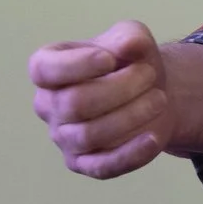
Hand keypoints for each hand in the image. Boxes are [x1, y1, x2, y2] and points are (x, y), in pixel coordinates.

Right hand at [28, 20, 175, 179]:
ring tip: (159, 98)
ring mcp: (64, 137)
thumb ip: (129, 37)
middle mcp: (48, 105)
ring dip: (131, 116)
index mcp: (47, 69)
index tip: (109, 58)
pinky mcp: (85, 163)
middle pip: (74, 103)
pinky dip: (129, 154)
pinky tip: (153, 138)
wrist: (151, 92)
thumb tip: (127, 46)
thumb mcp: (133, 38)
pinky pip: (102, 166)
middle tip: (149, 75)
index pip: (43, 70)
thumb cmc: (131, 61)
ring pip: (88, 135)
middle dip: (118, 88)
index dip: (75, 65)